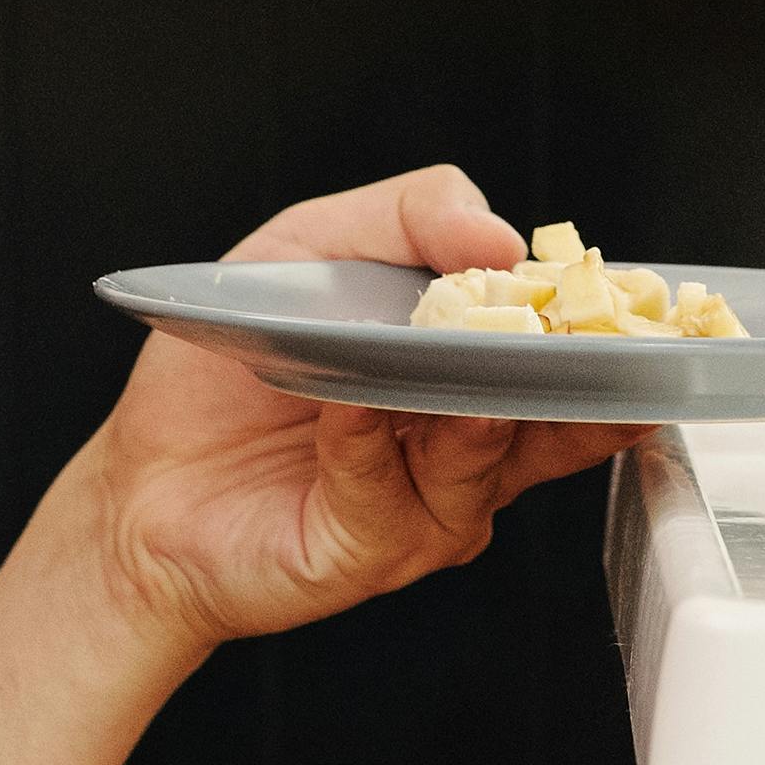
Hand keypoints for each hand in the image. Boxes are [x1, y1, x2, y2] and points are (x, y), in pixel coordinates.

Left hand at [69, 165, 628, 667]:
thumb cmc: (233, 371)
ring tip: (449, 362)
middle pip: (555, 415)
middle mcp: (469, 450)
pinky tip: (346, 406)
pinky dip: (369, 442)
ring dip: (468, 402)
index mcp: (474, 377)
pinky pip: (388, 494)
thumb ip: (411, 214)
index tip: (621, 298)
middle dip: (570, 375)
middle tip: (572, 333)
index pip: (569, 356)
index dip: (603, 329)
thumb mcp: (315, 247)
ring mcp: (427, 506)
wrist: (143, 482)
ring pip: (483, 453)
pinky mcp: (370, 550)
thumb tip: (499, 231)